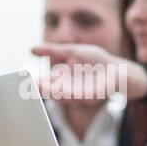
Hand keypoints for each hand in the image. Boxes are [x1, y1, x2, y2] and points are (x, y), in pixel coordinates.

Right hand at [30, 43, 146, 100]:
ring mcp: (81, 95)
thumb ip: (54, 51)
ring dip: (57, 93)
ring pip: (67, 96)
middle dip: (45, 89)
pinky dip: (74, 94)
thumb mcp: (73, 51)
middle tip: (35, 85)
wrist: (118, 69)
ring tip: (46, 87)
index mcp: (63, 80)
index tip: (28, 80)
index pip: (47, 83)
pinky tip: (67, 91)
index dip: (38, 83)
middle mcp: (69, 90)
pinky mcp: (94, 96)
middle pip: (54, 92)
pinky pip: (83, 97)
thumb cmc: (96, 61)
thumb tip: (31, 49)